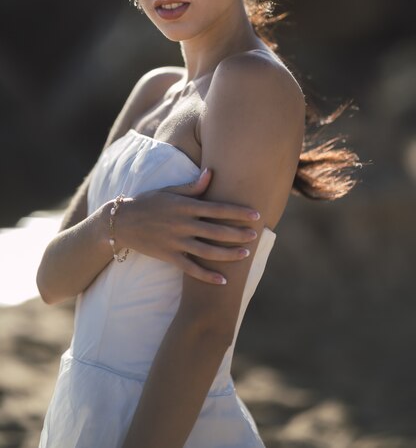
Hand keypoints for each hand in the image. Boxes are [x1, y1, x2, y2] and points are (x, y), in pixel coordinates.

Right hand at [106, 168, 259, 283]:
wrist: (121, 221)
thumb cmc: (148, 202)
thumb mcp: (170, 190)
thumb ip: (193, 186)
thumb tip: (212, 172)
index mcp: (185, 206)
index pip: (217, 208)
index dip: (238, 212)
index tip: (255, 215)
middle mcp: (183, 224)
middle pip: (216, 230)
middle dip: (238, 234)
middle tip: (255, 236)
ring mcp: (176, 241)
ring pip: (207, 251)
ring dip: (228, 254)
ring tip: (245, 256)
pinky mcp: (168, 256)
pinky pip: (191, 269)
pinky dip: (207, 275)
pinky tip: (222, 280)